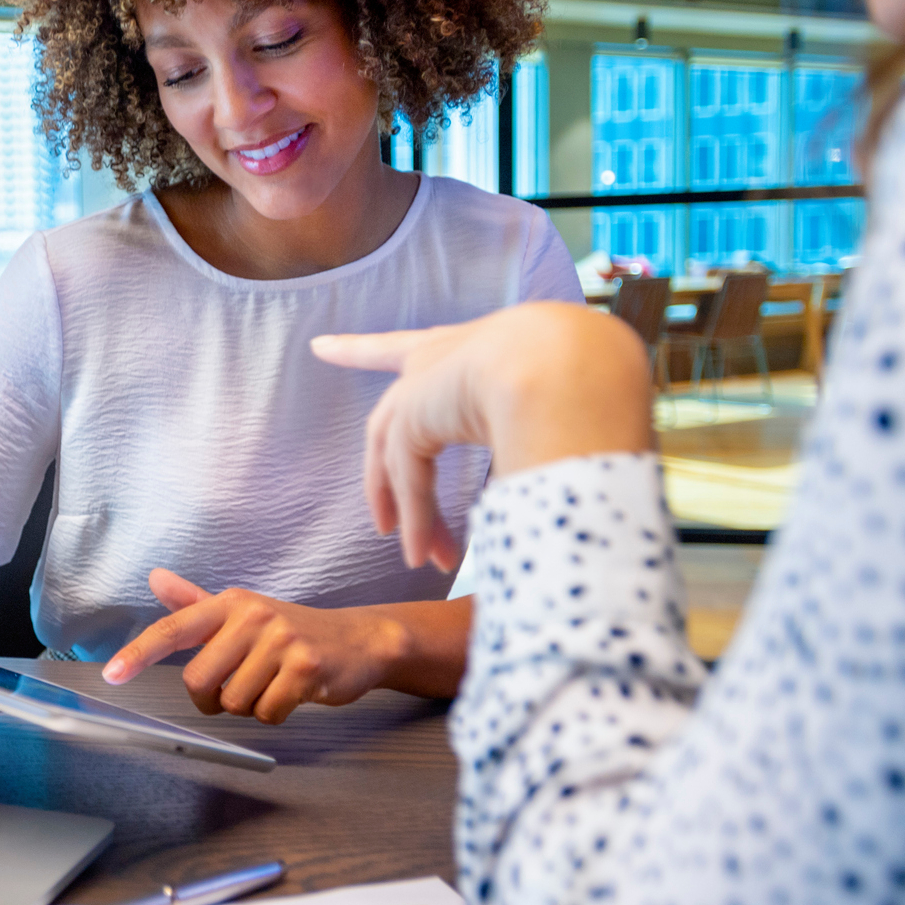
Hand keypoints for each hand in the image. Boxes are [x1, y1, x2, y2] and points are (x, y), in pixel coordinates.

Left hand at [100, 568, 408, 723]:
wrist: (359, 640)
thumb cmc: (293, 631)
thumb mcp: (243, 612)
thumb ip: (196, 603)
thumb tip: (155, 579)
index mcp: (230, 604)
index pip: (174, 629)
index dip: (139, 653)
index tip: (111, 674)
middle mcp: (252, 616)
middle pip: (200, 680)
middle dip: (214, 698)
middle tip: (239, 687)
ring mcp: (281, 640)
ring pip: (234, 702)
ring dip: (250, 706)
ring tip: (274, 683)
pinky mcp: (306, 667)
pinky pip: (267, 713)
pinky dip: (276, 714)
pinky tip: (293, 693)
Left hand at [311, 303, 654, 570]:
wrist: (572, 360)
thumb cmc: (585, 374)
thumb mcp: (556, 401)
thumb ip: (539, 430)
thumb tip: (556, 472)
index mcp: (473, 344)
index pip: (404, 348)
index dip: (360, 350)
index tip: (319, 347)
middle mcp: (438, 359)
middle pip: (390, 417)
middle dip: (383, 474)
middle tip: (382, 517)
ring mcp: (420, 386)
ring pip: (400, 458)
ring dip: (412, 512)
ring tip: (423, 559)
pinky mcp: (412, 417)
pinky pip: (409, 478)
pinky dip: (419, 520)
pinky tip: (424, 557)